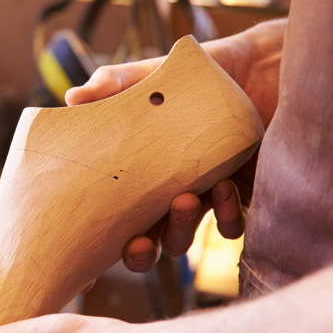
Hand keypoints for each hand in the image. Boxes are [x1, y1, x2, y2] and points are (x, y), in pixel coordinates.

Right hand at [65, 19, 284, 272]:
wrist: (260, 64)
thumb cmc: (199, 75)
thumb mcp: (153, 76)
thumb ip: (116, 84)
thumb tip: (73, 97)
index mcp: (138, 174)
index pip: (110, 220)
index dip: (94, 249)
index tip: (83, 267)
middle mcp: (165, 193)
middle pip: (143, 243)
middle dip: (138, 253)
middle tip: (137, 241)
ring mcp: (202, 199)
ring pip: (181, 239)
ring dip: (178, 230)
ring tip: (185, 199)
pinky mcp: (241, 196)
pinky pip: (231, 226)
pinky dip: (226, 215)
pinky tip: (225, 186)